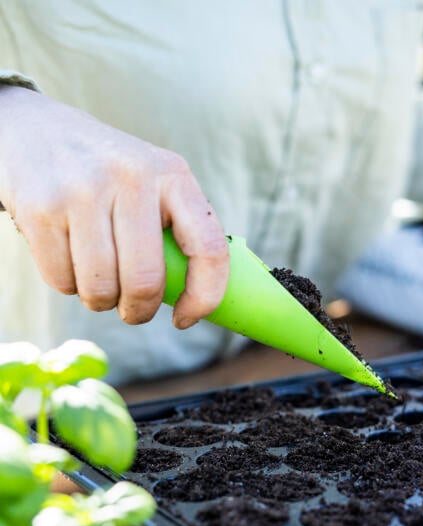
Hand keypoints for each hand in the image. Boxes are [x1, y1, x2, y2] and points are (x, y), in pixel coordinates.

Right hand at [0, 87, 228, 327]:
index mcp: (172, 174)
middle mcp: (131, 178)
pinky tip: (68, 258)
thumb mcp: (150, 181)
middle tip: (133, 310)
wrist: (32, 129)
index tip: (185, 319)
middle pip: (145, 282)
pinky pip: (62, 281)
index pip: (209, 248)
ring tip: (98, 280)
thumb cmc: (106, 174)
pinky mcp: (42, 209)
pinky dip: (67, 285)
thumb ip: (176, 229)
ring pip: (101, 289)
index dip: (204, 298)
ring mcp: (83, 191)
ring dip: (101, 301)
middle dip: (139, 311)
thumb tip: (195, 301)